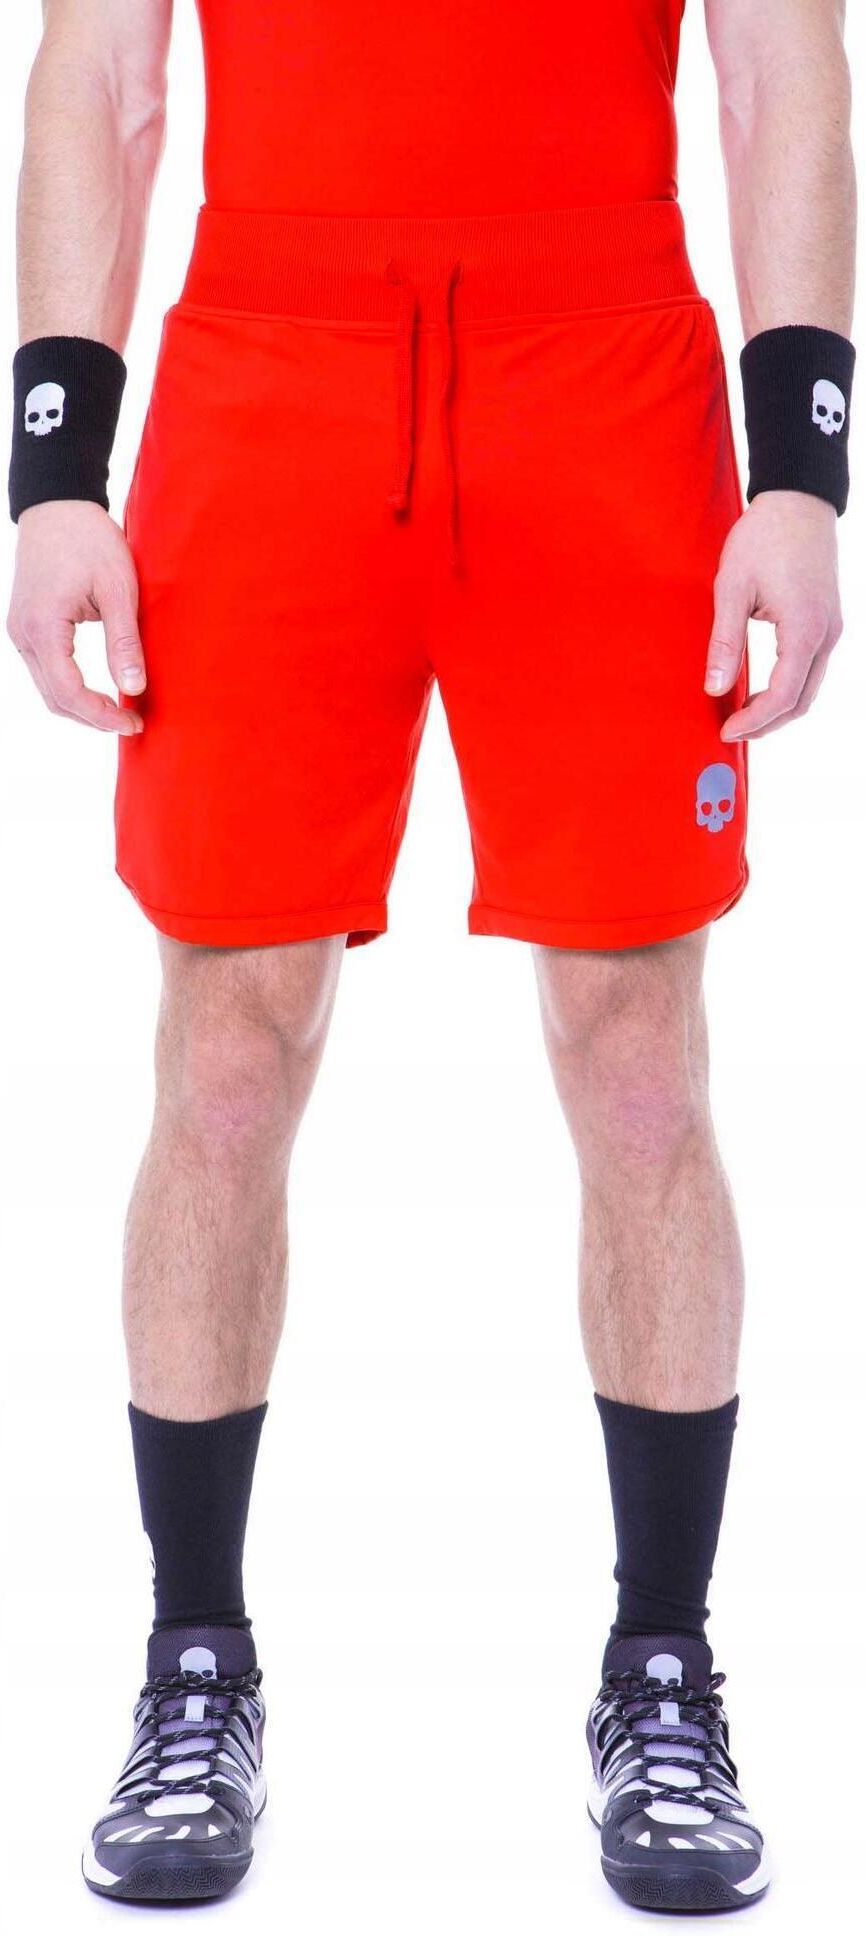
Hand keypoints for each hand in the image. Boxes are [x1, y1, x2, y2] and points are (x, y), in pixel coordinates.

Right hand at [6, 500, 145, 733]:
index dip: (101, 716)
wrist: (58, 504)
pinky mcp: (25, 625)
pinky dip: (69, 687)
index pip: (69, 692)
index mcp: (43, 626)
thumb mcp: (118, 589)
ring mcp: (20, 630)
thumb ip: (124, 642)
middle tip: (132, 723)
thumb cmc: (90, 539)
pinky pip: (45, 670)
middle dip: (93, 718)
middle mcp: (23, 633)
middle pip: (55, 698)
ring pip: (47, 688)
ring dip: (81, 706)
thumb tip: (134, 689)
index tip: (134, 723)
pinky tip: (98, 690)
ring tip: (118, 712)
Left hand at [705, 492, 841, 740]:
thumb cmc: (764, 537)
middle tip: (732, 731)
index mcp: (804, 628)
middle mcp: (826, 634)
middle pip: (801, 701)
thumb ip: (724, 642)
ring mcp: (831, 628)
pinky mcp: (827, 621)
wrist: (798, 500)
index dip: (754, 722)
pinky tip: (760, 688)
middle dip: (767, 724)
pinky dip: (788, 687)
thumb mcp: (732, 588)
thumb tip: (714, 687)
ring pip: (809, 688)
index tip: (727, 732)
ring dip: (778, 708)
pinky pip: (810, 668)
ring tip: (742, 714)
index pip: (782, 696)